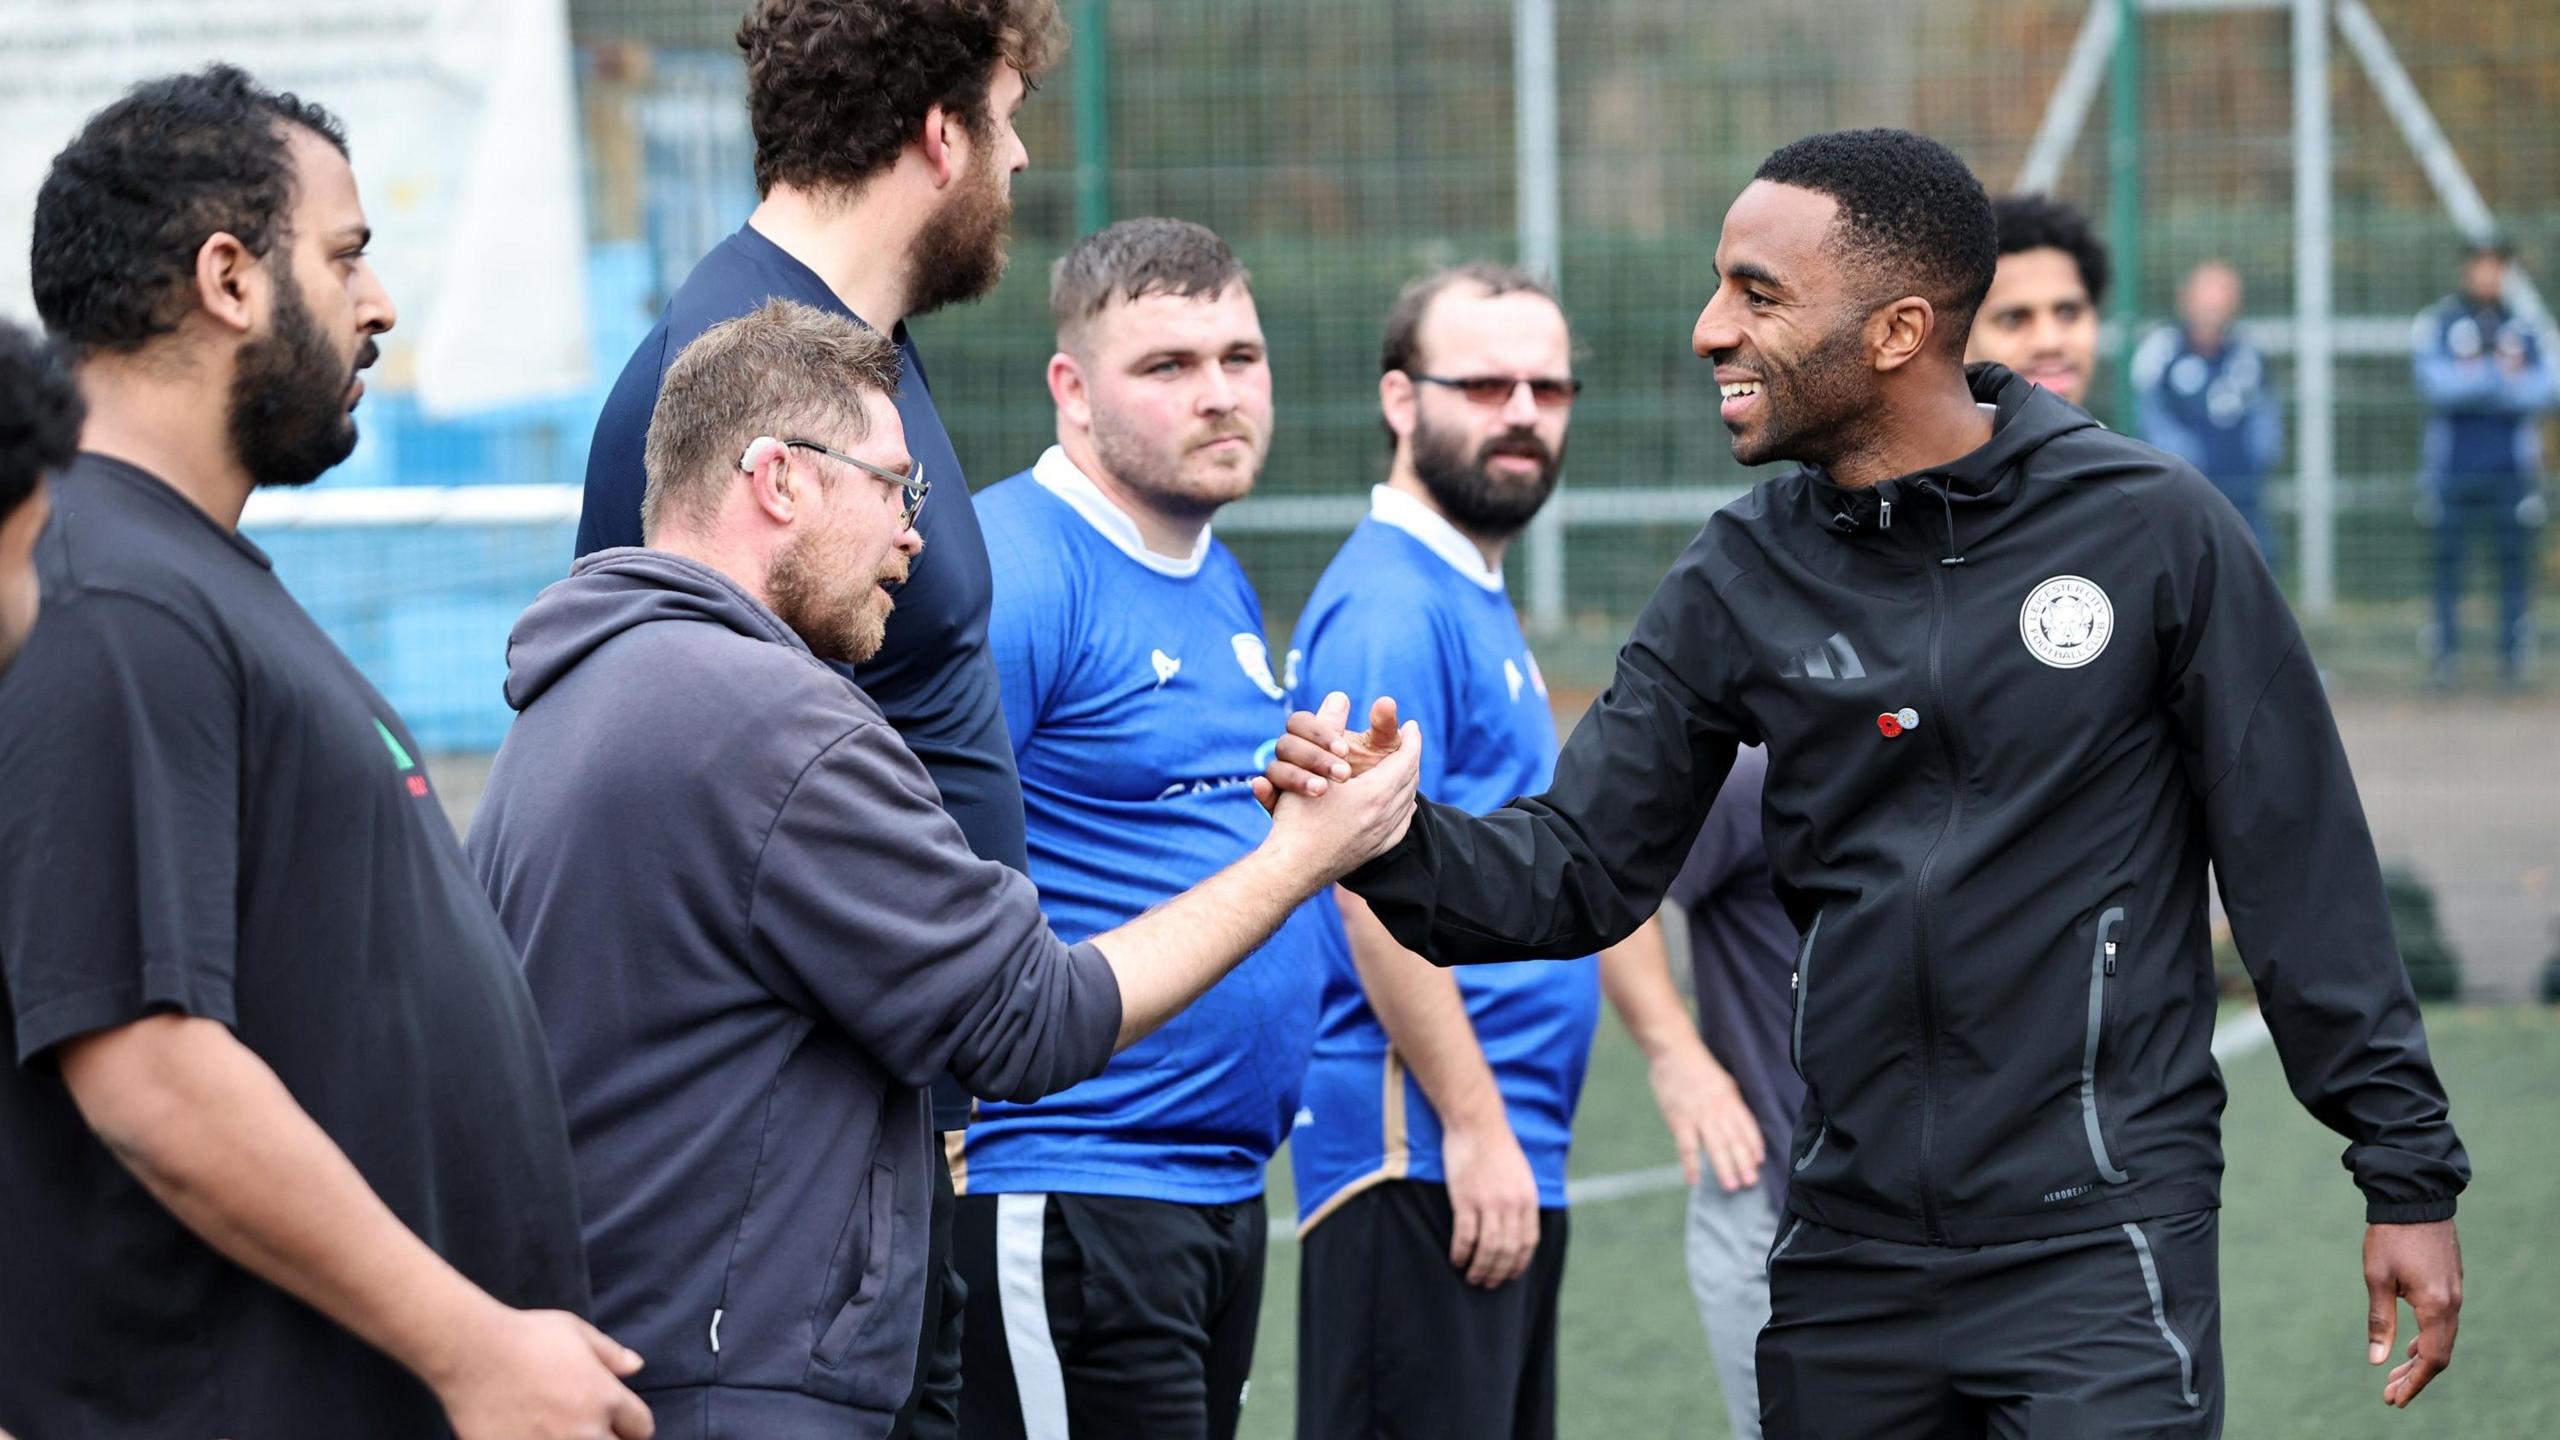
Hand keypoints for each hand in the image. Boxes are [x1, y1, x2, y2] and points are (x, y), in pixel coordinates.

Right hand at [431, 1306, 654, 1439]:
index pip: (641, 1428)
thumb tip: (635, 1366)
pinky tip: (533, 1437)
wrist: (472, 1354)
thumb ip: (610, 1353)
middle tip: (588, 1429)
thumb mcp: (576, 1332)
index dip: (631, 1426)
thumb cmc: (525, 1336)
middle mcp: (586, 1431)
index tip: (618, 1423)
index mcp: (606, 1398)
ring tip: (561, 1433)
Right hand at [1262, 707, 1421, 882]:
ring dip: (1409, 782)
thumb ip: (1328, 728)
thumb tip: (1339, 696)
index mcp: (1376, 794)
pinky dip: (1404, 808)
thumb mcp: (1312, 767)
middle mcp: (1385, 816)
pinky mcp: (1376, 850)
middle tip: (1409, 744)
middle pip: (1410, 780)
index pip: (1407, 760)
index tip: (1411, 726)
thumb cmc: (1297, 818)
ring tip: (1405, 768)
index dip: (1411, 740)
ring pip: (1407, 802)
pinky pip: (1401, 824)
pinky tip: (1400, 803)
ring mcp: (1383, 836)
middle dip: (1412, 758)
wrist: (1294, 868)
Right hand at [1442, 1118, 1541, 1288]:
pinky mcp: (1466, 1199)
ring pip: (1488, 1249)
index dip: (1518, 1264)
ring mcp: (1489, 1203)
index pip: (1528, 1242)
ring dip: (1480, 1268)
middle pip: (1508, 1250)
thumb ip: (1521, 1198)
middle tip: (1487, 1283)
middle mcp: (1512, 1204)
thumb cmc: (1495, 1145)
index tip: (1509, 1275)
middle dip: (1498, 1273)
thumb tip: (1519, 1224)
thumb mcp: (1521, 1173)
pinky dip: (1461, 1252)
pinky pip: (1465, 1236)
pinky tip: (1456, 1259)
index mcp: (1528, 1199)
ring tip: (1471, 1277)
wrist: (1476, 1122)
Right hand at [1645, 1039, 1764, 1192]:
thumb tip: (1738, 1120)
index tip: (1759, 1162)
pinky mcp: (1679, 1120)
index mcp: (1730, 1099)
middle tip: (1751, 1182)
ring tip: (1731, 1186)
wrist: (1673, 1050)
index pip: (1747, 1126)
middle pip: (1734, 1141)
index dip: (1754, 1145)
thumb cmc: (1697, 1065)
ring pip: (1715, 1147)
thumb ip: (1730, 1100)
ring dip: (1724, 1168)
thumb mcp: (1723, 1080)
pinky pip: (1687, 1147)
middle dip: (1744, 1163)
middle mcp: (1718, 1109)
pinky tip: (1695, 1179)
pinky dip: (1692, 1164)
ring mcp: (1699, 1116)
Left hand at [2363, 1219, 2461, 1408]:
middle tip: (2390, 1395)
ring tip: (2395, 1375)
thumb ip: (2380, 1321)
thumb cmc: (2391, 1236)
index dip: (2413, 1382)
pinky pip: (2443, 1322)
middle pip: (2439, 1353)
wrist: (2415, 1198)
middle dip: (2415, 1377)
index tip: (2394, 1399)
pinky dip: (2426, 1339)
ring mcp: (2455, 1293)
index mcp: (2436, 1306)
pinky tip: (2409, 1346)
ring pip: (2442, 1337)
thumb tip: (2377, 1360)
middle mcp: (2453, 1304)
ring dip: (2419, 1359)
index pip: (2431, 1358)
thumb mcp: (2377, 1278)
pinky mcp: (2451, 1283)